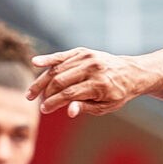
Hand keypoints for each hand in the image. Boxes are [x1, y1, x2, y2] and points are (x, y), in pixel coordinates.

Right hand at [29, 49, 152, 118]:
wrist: (131, 72)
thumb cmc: (117, 93)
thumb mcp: (106, 106)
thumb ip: (86, 107)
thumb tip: (69, 112)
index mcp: (99, 84)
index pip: (69, 94)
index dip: (54, 103)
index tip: (44, 110)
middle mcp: (92, 68)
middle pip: (60, 81)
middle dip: (46, 92)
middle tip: (36, 102)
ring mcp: (86, 57)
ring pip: (57, 69)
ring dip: (42, 81)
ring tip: (31, 92)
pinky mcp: (82, 51)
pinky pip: (62, 55)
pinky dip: (48, 59)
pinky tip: (35, 63)